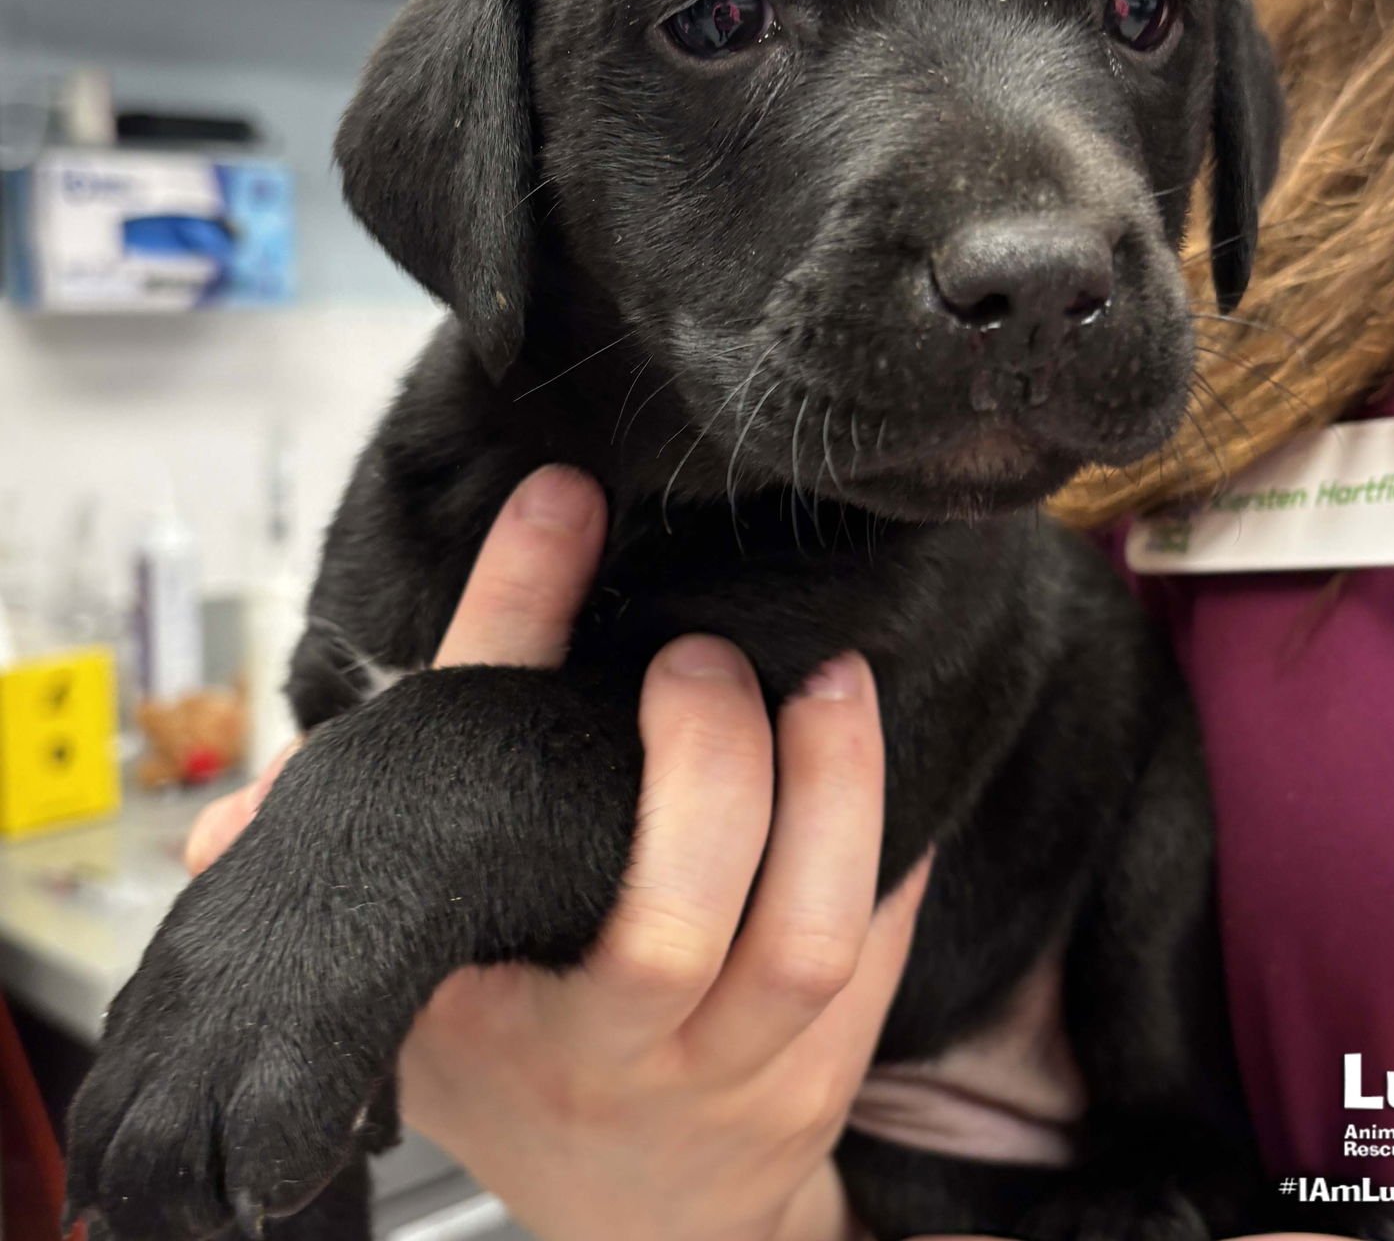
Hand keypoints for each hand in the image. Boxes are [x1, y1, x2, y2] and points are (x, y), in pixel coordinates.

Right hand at [188, 465, 928, 1240]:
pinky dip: (891, 845)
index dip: (520, 626)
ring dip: (834, 790)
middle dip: (708, 763)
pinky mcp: (817, 1076)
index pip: (486, 794)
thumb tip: (226, 829)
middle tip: (703, 658)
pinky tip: (886, 761)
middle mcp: (603, 1051)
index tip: (562, 500)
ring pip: (802, 942)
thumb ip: (349, 873)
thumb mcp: (426, 977)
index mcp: (479, 1000)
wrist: (635, 1216)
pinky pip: (877, 954)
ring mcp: (726, 1077)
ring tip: (833, 681)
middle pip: (671, 920)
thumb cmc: (520, 1069)